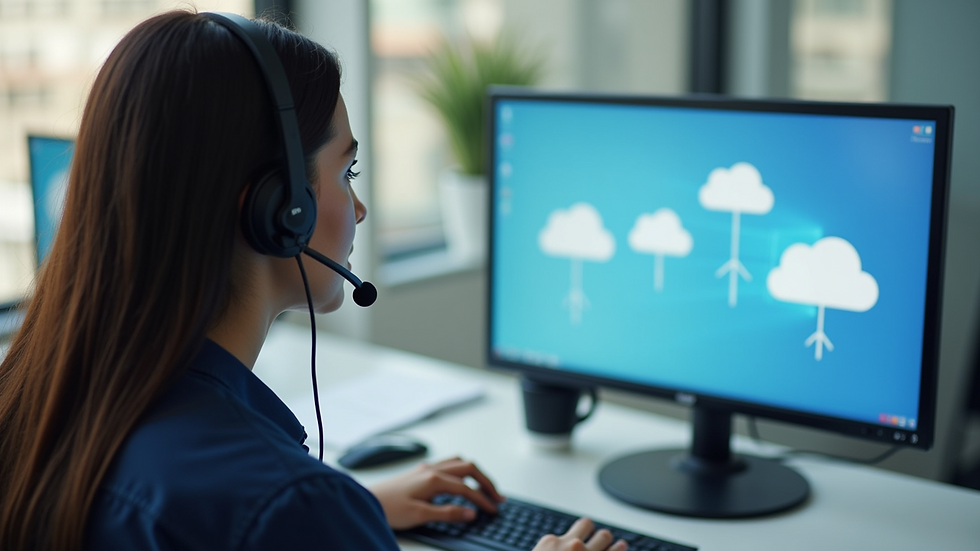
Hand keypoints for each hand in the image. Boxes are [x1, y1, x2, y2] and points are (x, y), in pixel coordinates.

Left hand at [369, 457, 505, 529]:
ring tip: (485, 486)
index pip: (467, 489)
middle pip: (468, 469)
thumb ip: (447, 513)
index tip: (493, 510)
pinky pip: (448, 463)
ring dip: (475, 473)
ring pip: (459, 463)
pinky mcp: (420, 471)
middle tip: (497, 496)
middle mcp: (431, 469)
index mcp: (433, 479)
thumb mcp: (419, 515)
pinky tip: (462, 479)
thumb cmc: (389, 508)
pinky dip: (462, 470)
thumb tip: (470, 513)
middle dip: (486, 481)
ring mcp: (426, 468)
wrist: (366, 501)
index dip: (483, 500)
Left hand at [533, 518, 627, 550]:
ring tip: (583, 534)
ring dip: (586, 529)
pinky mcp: (550, 539)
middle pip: (604, 535)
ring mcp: (568, 543)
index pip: (616, 550)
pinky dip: (561, 540)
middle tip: (599, 541)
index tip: (620, 545)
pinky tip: (558, 546)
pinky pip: (560, 534)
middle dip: (603, 538)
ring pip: (586, 524)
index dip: (618, 548)